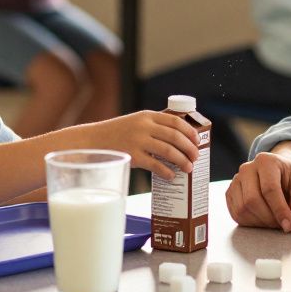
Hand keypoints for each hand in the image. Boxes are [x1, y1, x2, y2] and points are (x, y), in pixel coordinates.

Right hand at [84, 111, 199, 180]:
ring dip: (182, 160)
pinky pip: (156, 165)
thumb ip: (153, 127)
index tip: (197, 140)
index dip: (189, 132)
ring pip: (169, 151)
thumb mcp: (135, 122)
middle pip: (175, 137)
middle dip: (189, 148)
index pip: (175, 121)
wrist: (93, 141)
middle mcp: (144, 126)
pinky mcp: (133, 156)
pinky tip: (171, 176)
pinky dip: (167, 171)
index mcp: (147, 116)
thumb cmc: (116, 133)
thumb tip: (177, 140)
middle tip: (196, 157)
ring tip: (188, 168)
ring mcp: (138, 141)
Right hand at [226, 147, 290, 231]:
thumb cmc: (289, 175)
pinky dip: (250, 223)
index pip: (269, 189)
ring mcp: (236, 181)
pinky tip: (263, 220)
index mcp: (266, 161)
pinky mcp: (230, 193)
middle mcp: (247, 169)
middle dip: (269, 219)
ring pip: (242, 209)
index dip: (279, 210)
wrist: (277, 170)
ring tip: (274, 222)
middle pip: (252, 200)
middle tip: (282, 225)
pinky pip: (236, 214)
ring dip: (260, 222)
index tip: (288, 225)